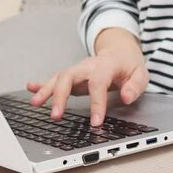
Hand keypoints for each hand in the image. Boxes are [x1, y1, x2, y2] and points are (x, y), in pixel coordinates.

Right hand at [27, 28, 147, 126]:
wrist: (121, 51)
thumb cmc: (130, 65)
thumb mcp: (141, 74)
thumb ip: (135, 86)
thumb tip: (127, 97)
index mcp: (106, 65)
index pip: (98, 83)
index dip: (96, 103)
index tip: (96, 122)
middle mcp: (88, 65)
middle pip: (69, 76)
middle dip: (60, 96)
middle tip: (56, 115)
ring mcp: (78, 70)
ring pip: (58, 77)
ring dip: (46, 90)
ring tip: (36, 104)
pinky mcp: (73, 76)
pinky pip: (55, 78)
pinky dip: (42, 84)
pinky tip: (30, 89)